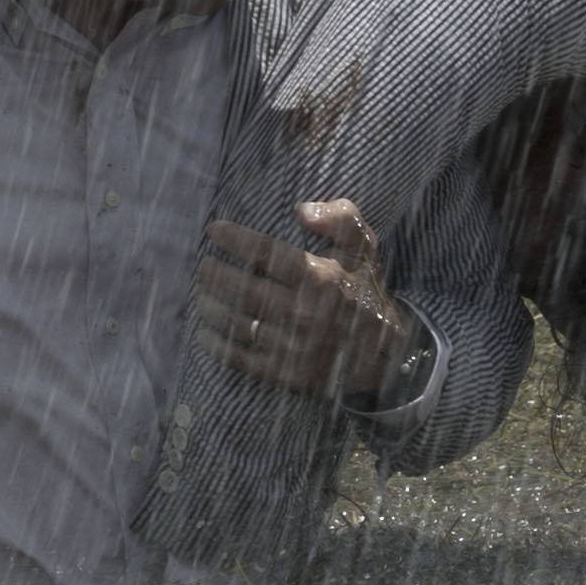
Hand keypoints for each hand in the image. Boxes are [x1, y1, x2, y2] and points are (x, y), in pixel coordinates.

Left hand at [197, 199, 410, 401]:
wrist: (383, 355)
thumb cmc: (364, 291)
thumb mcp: (364, 248)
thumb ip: (340, 217)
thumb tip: (301, 210)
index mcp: (320, 278)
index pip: (264, 252)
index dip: (234, 239)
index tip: (214, 230)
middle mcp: (302, 312)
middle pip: (241, 288)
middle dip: (214, 274)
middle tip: (204, 265)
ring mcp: (291, 346)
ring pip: (234, 321)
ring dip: (210, 304)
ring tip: (202, 293)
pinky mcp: (283, 374)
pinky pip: (238, 357)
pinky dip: (215, 343)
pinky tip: (205, 330)